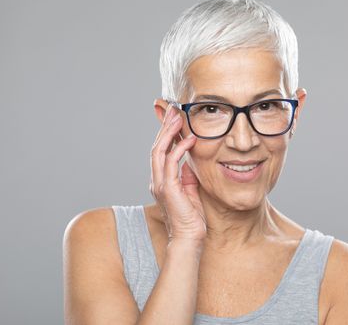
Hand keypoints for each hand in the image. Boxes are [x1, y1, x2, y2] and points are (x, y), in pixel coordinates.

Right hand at [149, 103, 206, 243]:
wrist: (189, 238)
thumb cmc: (191, 217)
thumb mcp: (190, 190)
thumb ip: (187, 175)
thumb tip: (190, 162)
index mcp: (161, 180)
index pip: (160, 150)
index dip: (165, 133)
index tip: (174, 117)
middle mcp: (157, 180)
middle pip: (157, 146)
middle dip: (165, 127)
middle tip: (173, 110)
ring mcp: (160, 184)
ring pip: (159, 151)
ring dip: (169, 132)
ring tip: (178, 117)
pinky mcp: (168, 189)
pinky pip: (171, 163)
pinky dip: (180, 149)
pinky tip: (190, 139)